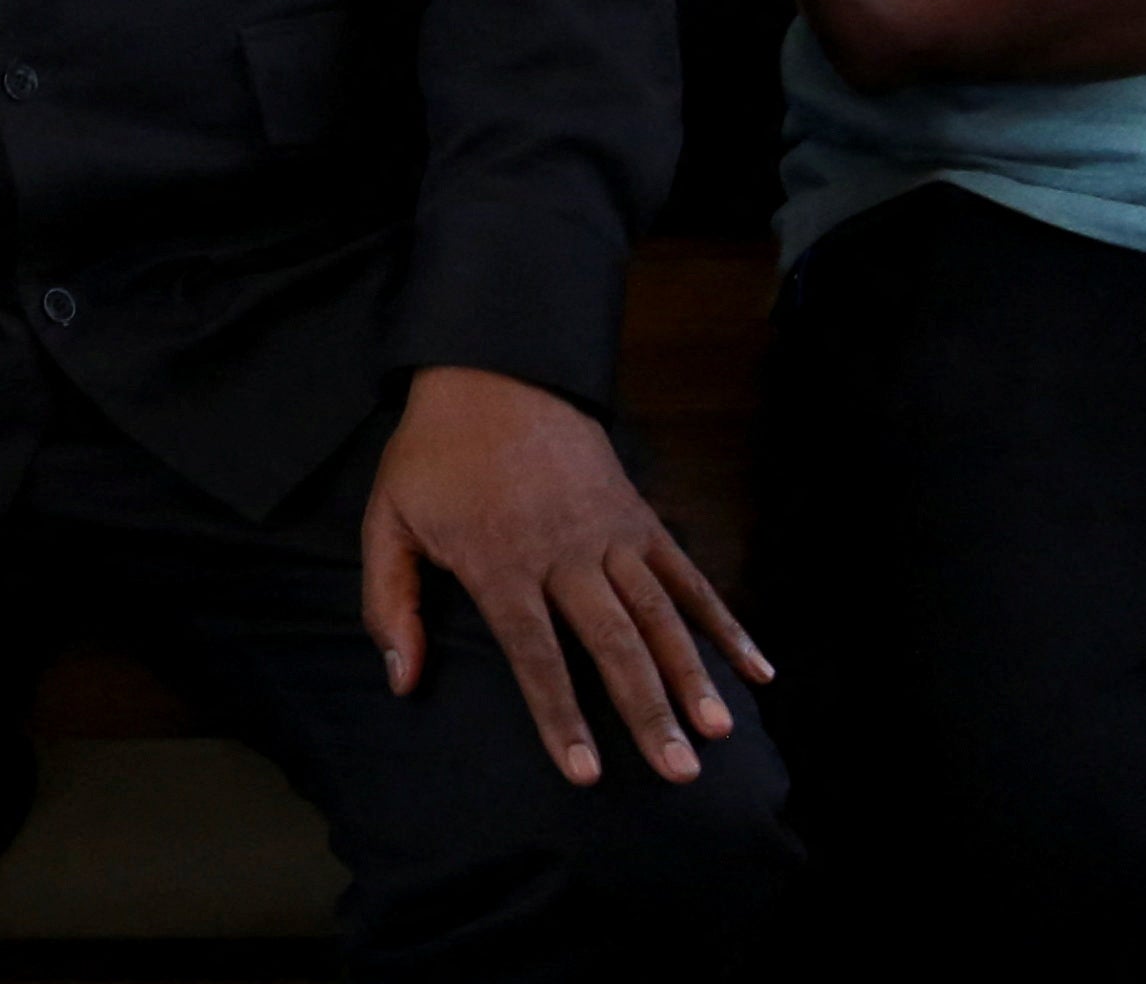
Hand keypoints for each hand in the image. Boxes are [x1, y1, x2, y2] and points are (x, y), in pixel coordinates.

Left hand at [360, 366, 767, 787]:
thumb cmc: (435, 456)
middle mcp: (564, 552)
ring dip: (691, 674)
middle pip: (612, 642)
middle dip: (646, 711)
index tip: (585, 772)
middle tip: (677, 773)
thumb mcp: (388, 520)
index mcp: (500, 559)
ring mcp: (610, 533)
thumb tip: (402, 680)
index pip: (536, 652)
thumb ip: (390, 602)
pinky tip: (757, 668)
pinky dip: (724, 621)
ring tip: (717, 732)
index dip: (561, 714)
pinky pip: (689, 575)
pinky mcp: (641, 517)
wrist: (492, 372)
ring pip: (659, 613)